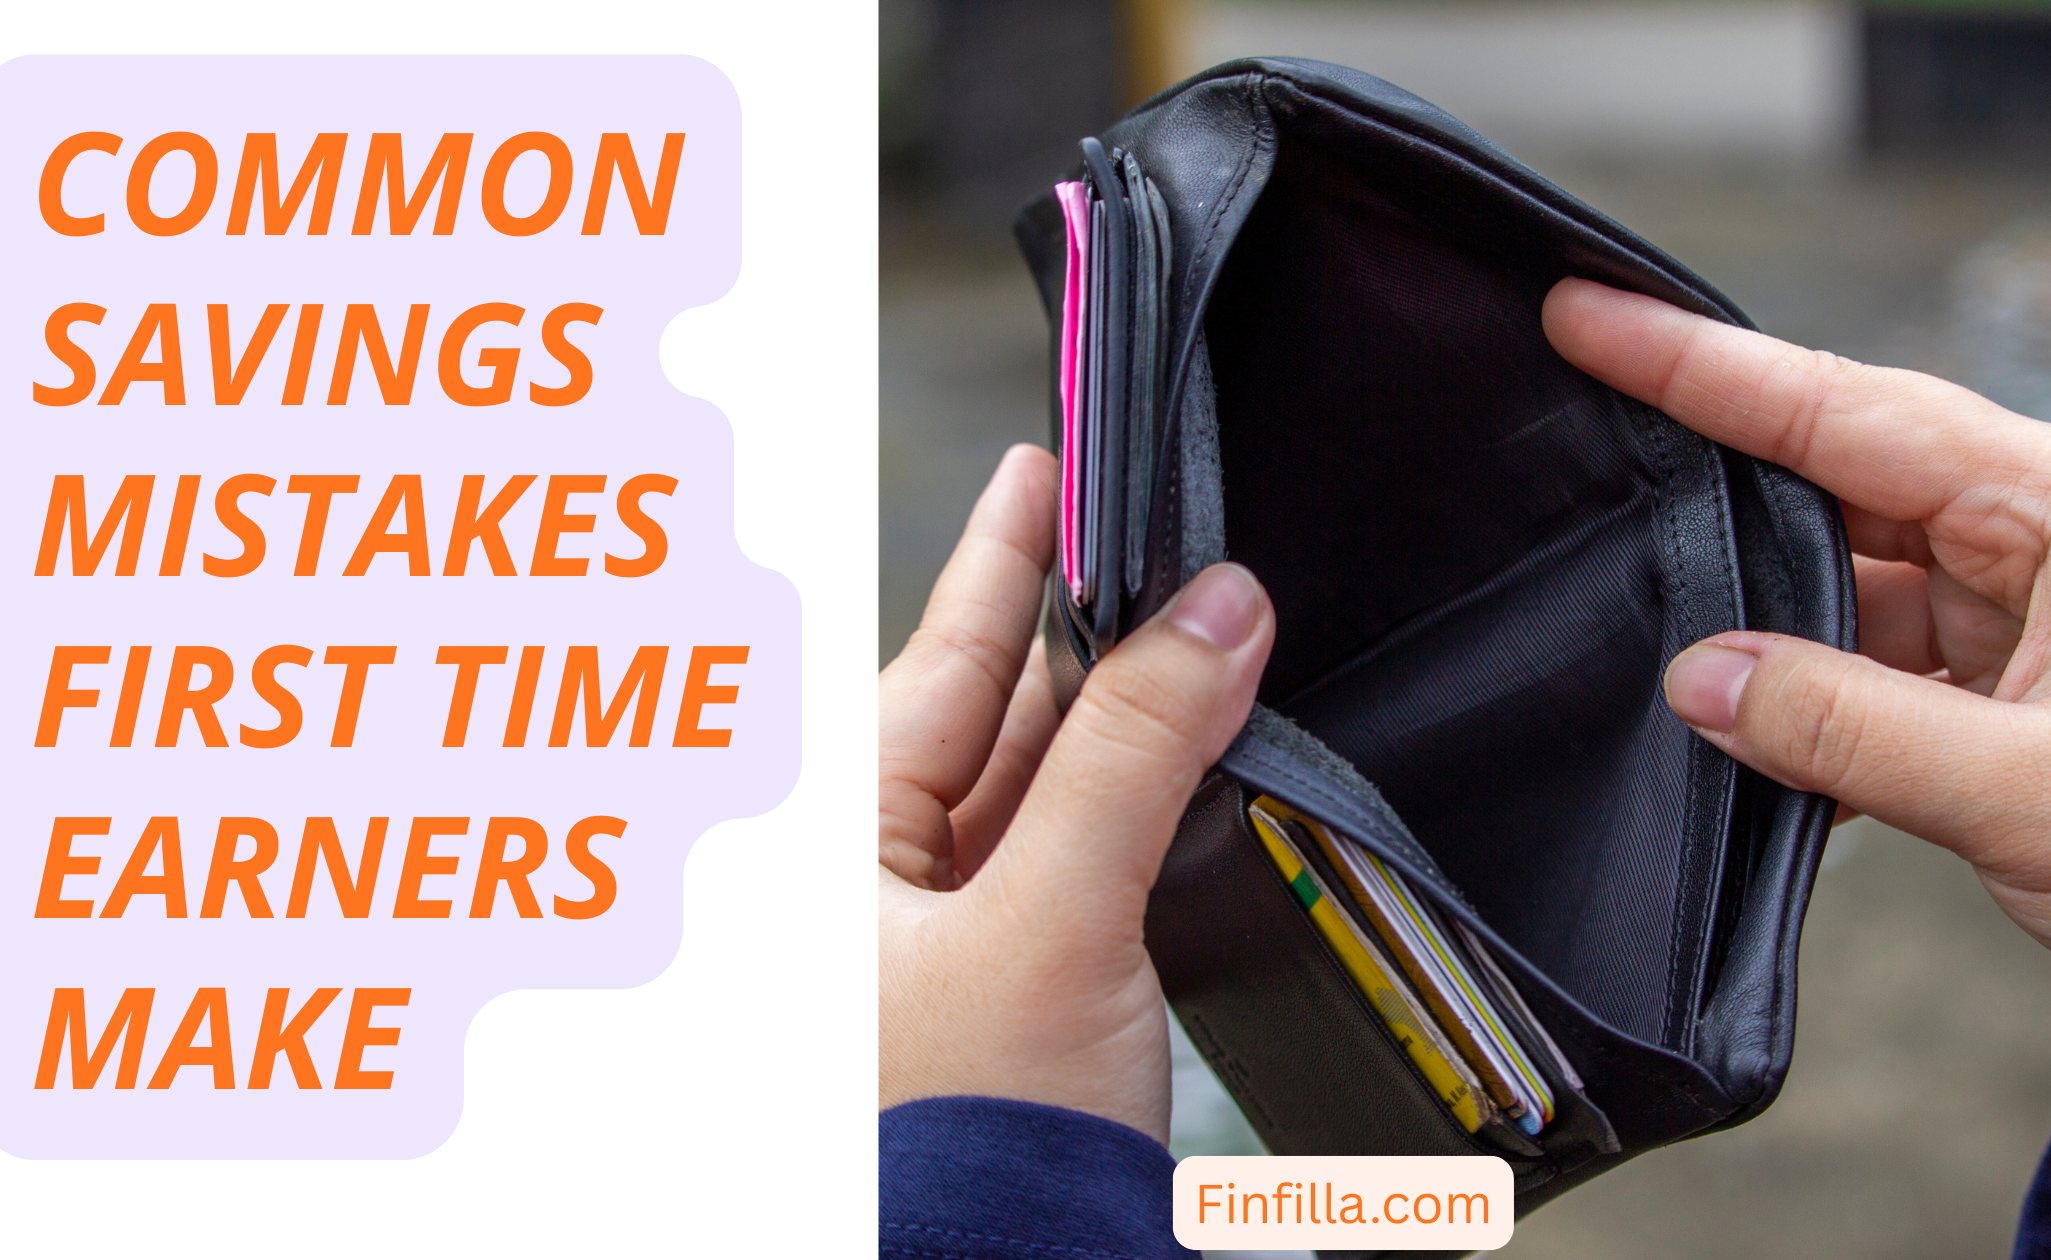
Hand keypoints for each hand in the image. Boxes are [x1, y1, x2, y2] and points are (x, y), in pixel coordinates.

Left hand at [879, 445, 1275, 1139]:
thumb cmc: (950, 1150)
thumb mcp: (1049, 922)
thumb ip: (1133, 757)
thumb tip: (1216, 615)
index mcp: (828, 846)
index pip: (939, 658)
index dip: (1007, 553)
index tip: (1054, 459)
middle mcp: (876, 880)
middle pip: (999, 712)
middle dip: (1094, 630)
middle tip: (1173, 538)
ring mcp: (947, 936)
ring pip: (1049, 786)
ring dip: (1131, 720)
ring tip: (1207, 629)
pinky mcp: (1020, 988)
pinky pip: (1079, 860)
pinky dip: (1141, 807)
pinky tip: (1196, 757)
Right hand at [1544, 278, 2050, 1032]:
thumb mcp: (2029, 795)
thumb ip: (1842, 729)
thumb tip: (1695, 679)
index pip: (1844, 411)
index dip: (1700, 365)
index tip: (1590, 315)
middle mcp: (2042, 535)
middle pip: (1834, 477)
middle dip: (1711, 473)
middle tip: (1580, 438)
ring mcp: (2025, 607)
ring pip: (1845, 578)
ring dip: (1764, 626)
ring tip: (1666, 648)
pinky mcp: (2009, 681)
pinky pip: (1872, 660)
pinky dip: (1808, 697)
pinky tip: (1753, 740)